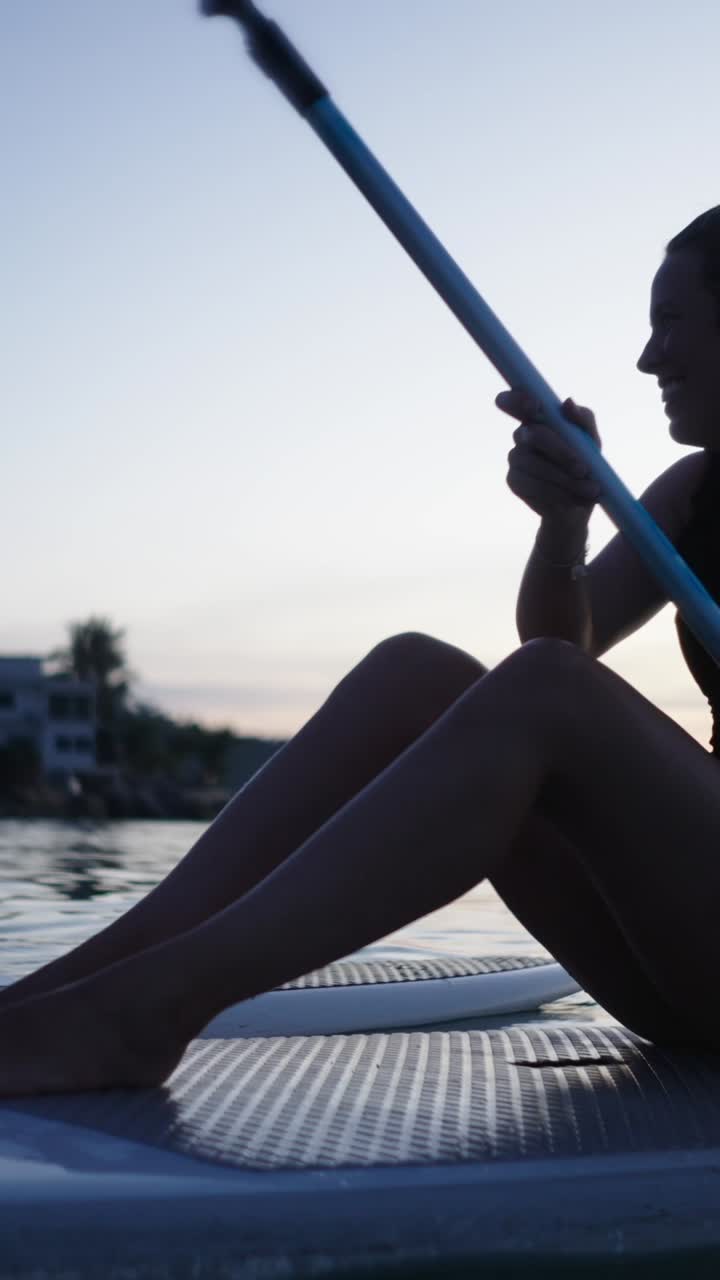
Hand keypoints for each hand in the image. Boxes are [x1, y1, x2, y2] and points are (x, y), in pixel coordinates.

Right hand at [497, 390, 601, 522]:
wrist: (578, 507)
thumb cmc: (587, 467)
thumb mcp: (592, 442)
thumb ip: (583, 420)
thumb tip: (567, 403)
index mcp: (538, 418)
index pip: (515, 401)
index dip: (518, 400)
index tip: (536, 407)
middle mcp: (522, 435)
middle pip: (533, 435)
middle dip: (560, 452)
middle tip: (583, 469)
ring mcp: (515, 458)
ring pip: (533, 463)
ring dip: (564, 478)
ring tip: (590, 490)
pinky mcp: (513, 481)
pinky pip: (531, 485)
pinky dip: (556, 493)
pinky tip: (573, 499)